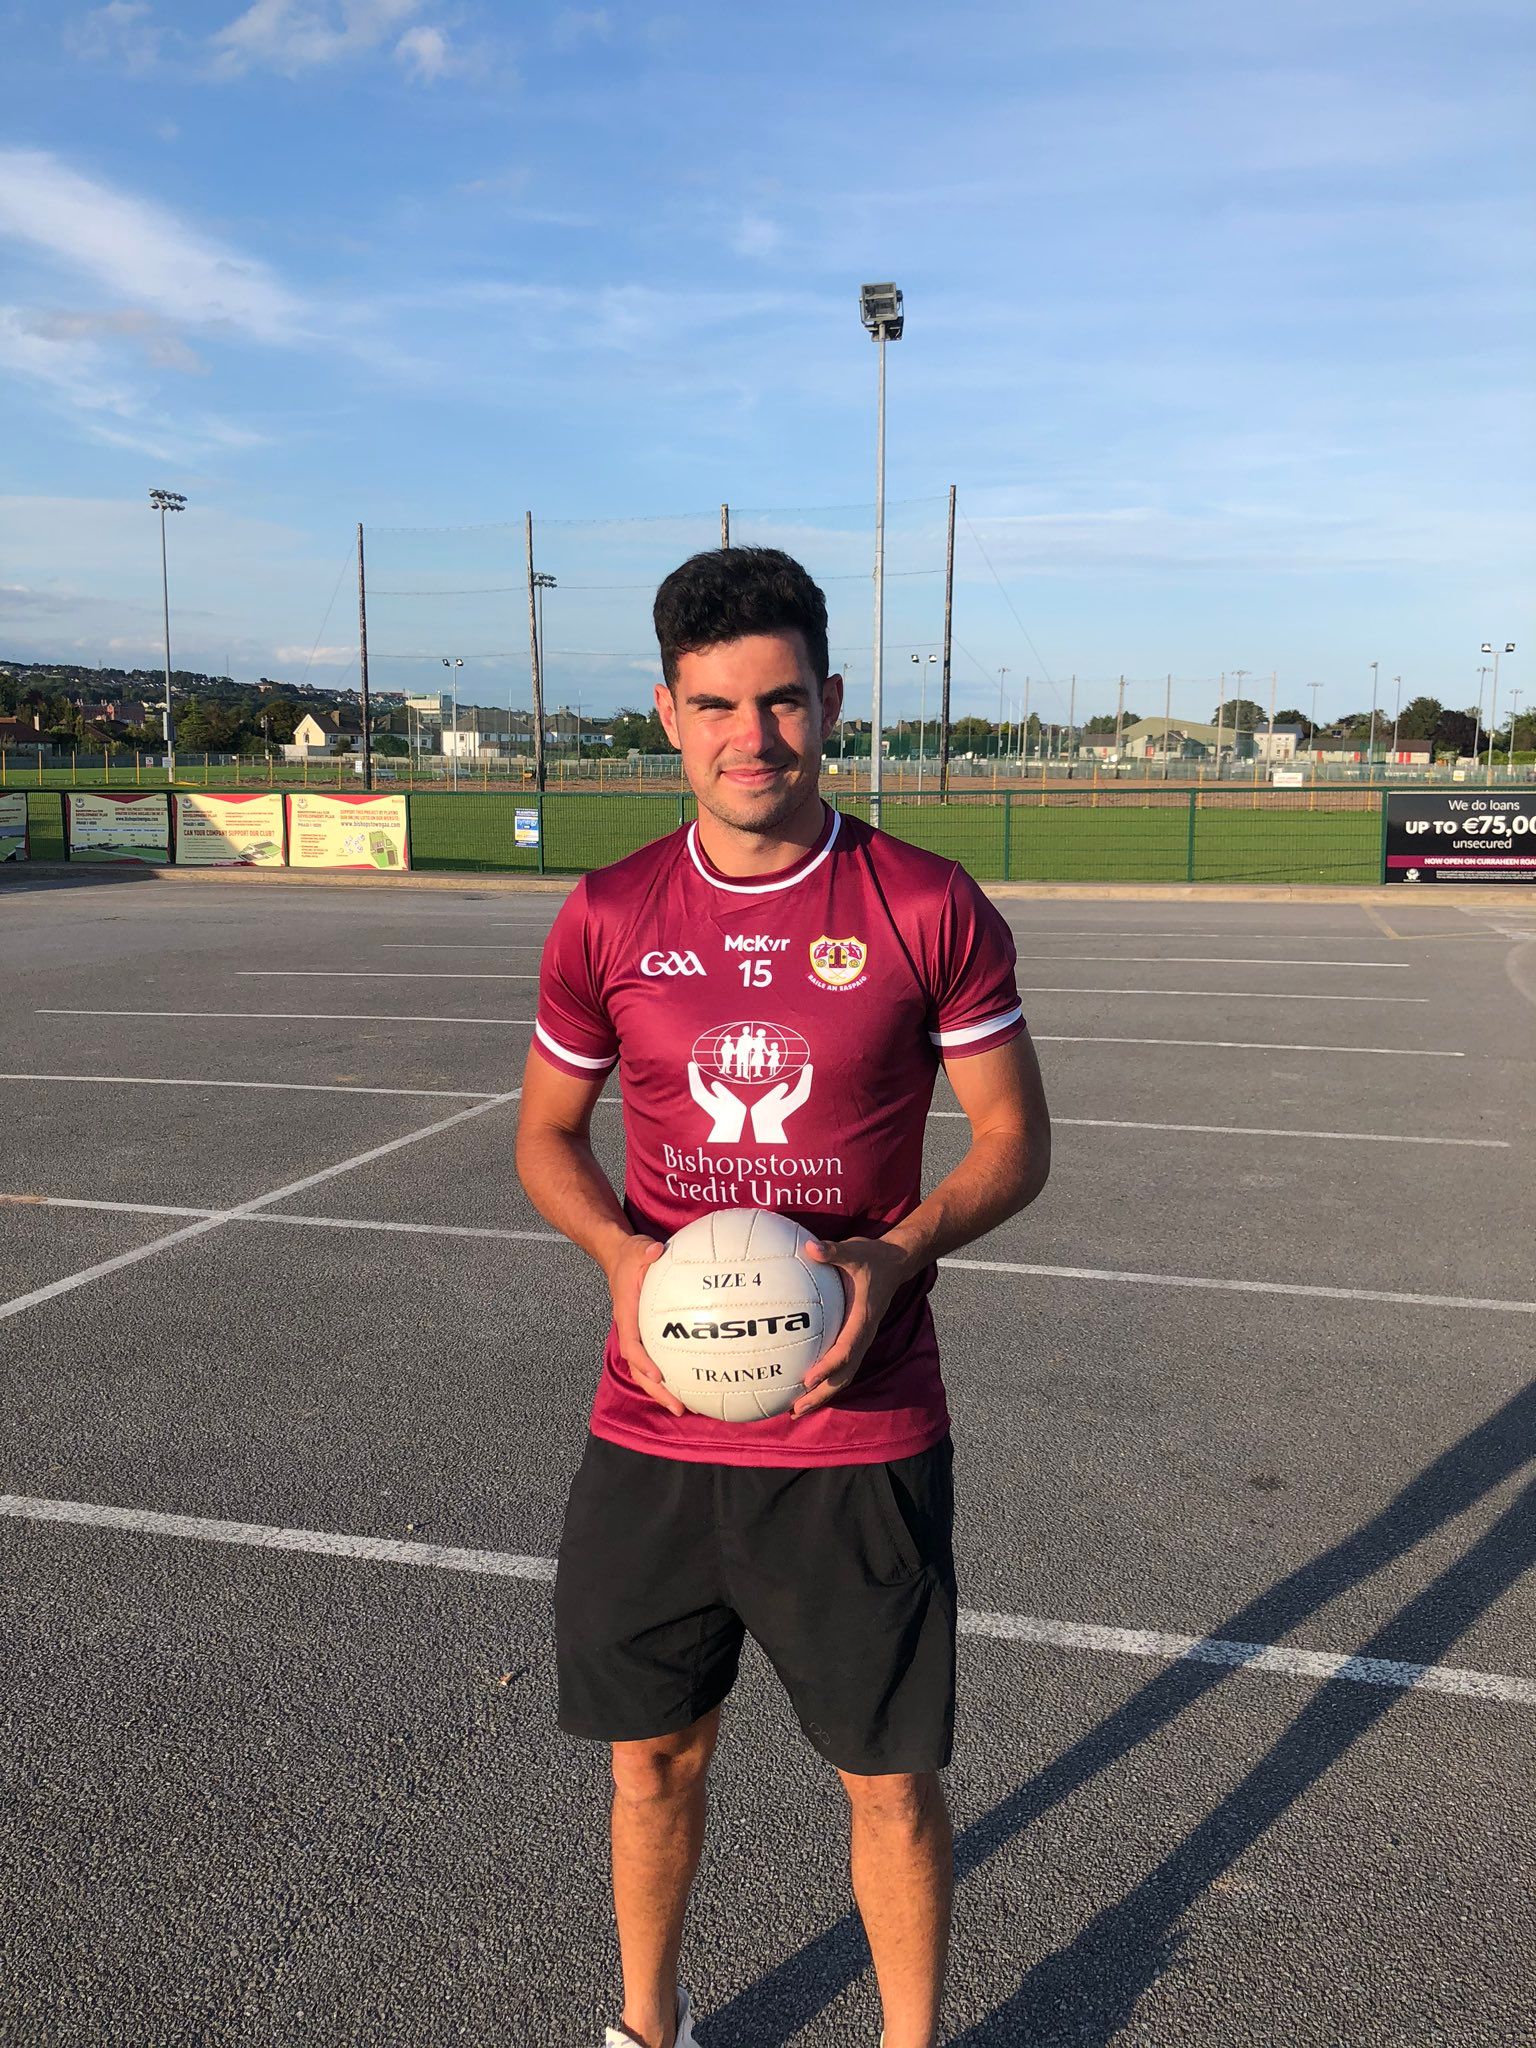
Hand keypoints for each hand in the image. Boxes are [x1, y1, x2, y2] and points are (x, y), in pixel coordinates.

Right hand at [604, 1234, 685, 1417]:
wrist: (618, 1258)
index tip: (659, 1374)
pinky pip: (657, 1357)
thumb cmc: (630, 1257)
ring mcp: (638, 1335)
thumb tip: (656, 1251)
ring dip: (662, 1390)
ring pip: (646, 1369)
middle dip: (657, 1390)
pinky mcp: (647, 1334)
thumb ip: (645, 1251)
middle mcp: (630, 1330)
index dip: (643, 1360)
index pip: (631, 1343)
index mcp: (626, 1314)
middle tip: (678, 1407)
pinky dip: (671, 1373)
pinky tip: (692, 1381)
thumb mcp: (637, 1249)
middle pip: (639, 1369)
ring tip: (685, 1407)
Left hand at [792, 1235, 911, 1418]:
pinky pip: (840, 1365)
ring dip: (822, 1394)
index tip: (807, 1380)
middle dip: (821, 1395)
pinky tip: (803, 1384)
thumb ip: (833, 1251)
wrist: (896, 1262)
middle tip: (795, 1412)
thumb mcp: (855, 1250)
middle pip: (844, 1376)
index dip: (828, 1367)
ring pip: (843, 1375)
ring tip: (796, 1410)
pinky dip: (824, 1379)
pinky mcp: (855, 1338)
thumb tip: (811, 1248)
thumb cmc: (873, 1257)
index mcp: (863, 1320)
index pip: (845, 1351)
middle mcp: (863, 1335)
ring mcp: (860, 1339)